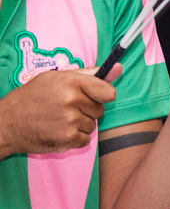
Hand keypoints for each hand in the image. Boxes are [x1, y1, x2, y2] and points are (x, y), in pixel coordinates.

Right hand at [0, 65, 120, 156]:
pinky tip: (58, 131)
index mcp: (71, 82)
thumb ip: (89, 74)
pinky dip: (74, 138)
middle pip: (100, 110)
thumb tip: (119, 68)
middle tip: (65, 109)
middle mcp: (72, 100)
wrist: (7, 122)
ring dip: (80, 125)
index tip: (92, 97)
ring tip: (59, 120)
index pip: (108, 93)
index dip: (102, 96)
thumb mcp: (56, 78)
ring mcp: (70, 120)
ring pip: (92, 125)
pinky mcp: (68, 138)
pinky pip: (85, 139)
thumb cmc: (33, 97)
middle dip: (87, 110)